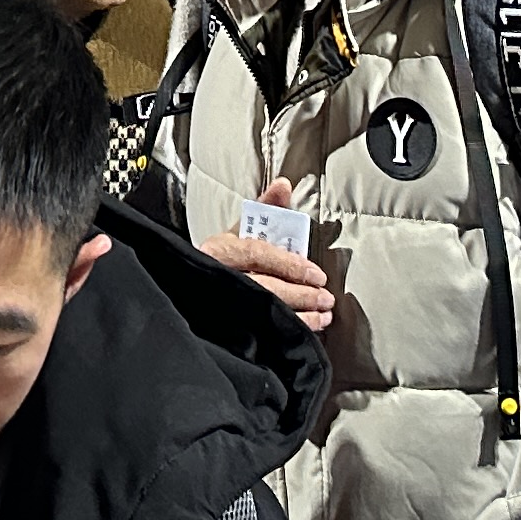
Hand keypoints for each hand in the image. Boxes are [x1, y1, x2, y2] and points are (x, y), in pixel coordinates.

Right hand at [201, 180, 336, 333]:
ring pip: (264, 313)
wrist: (196, 288)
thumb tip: (285, 185)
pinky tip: (307, 331)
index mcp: (218, 250)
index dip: (290, 265)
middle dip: (301, 294)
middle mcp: (217, 277)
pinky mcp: (229, 329)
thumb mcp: (240, 231)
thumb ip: (266, 209)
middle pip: (264, 287)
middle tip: (325, 298)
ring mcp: (222, 306)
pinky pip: (263, 334)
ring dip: (300, 317)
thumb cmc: (225, 258)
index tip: (317, 274)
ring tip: (323, 315)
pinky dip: (289, 332)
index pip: (256, 254)